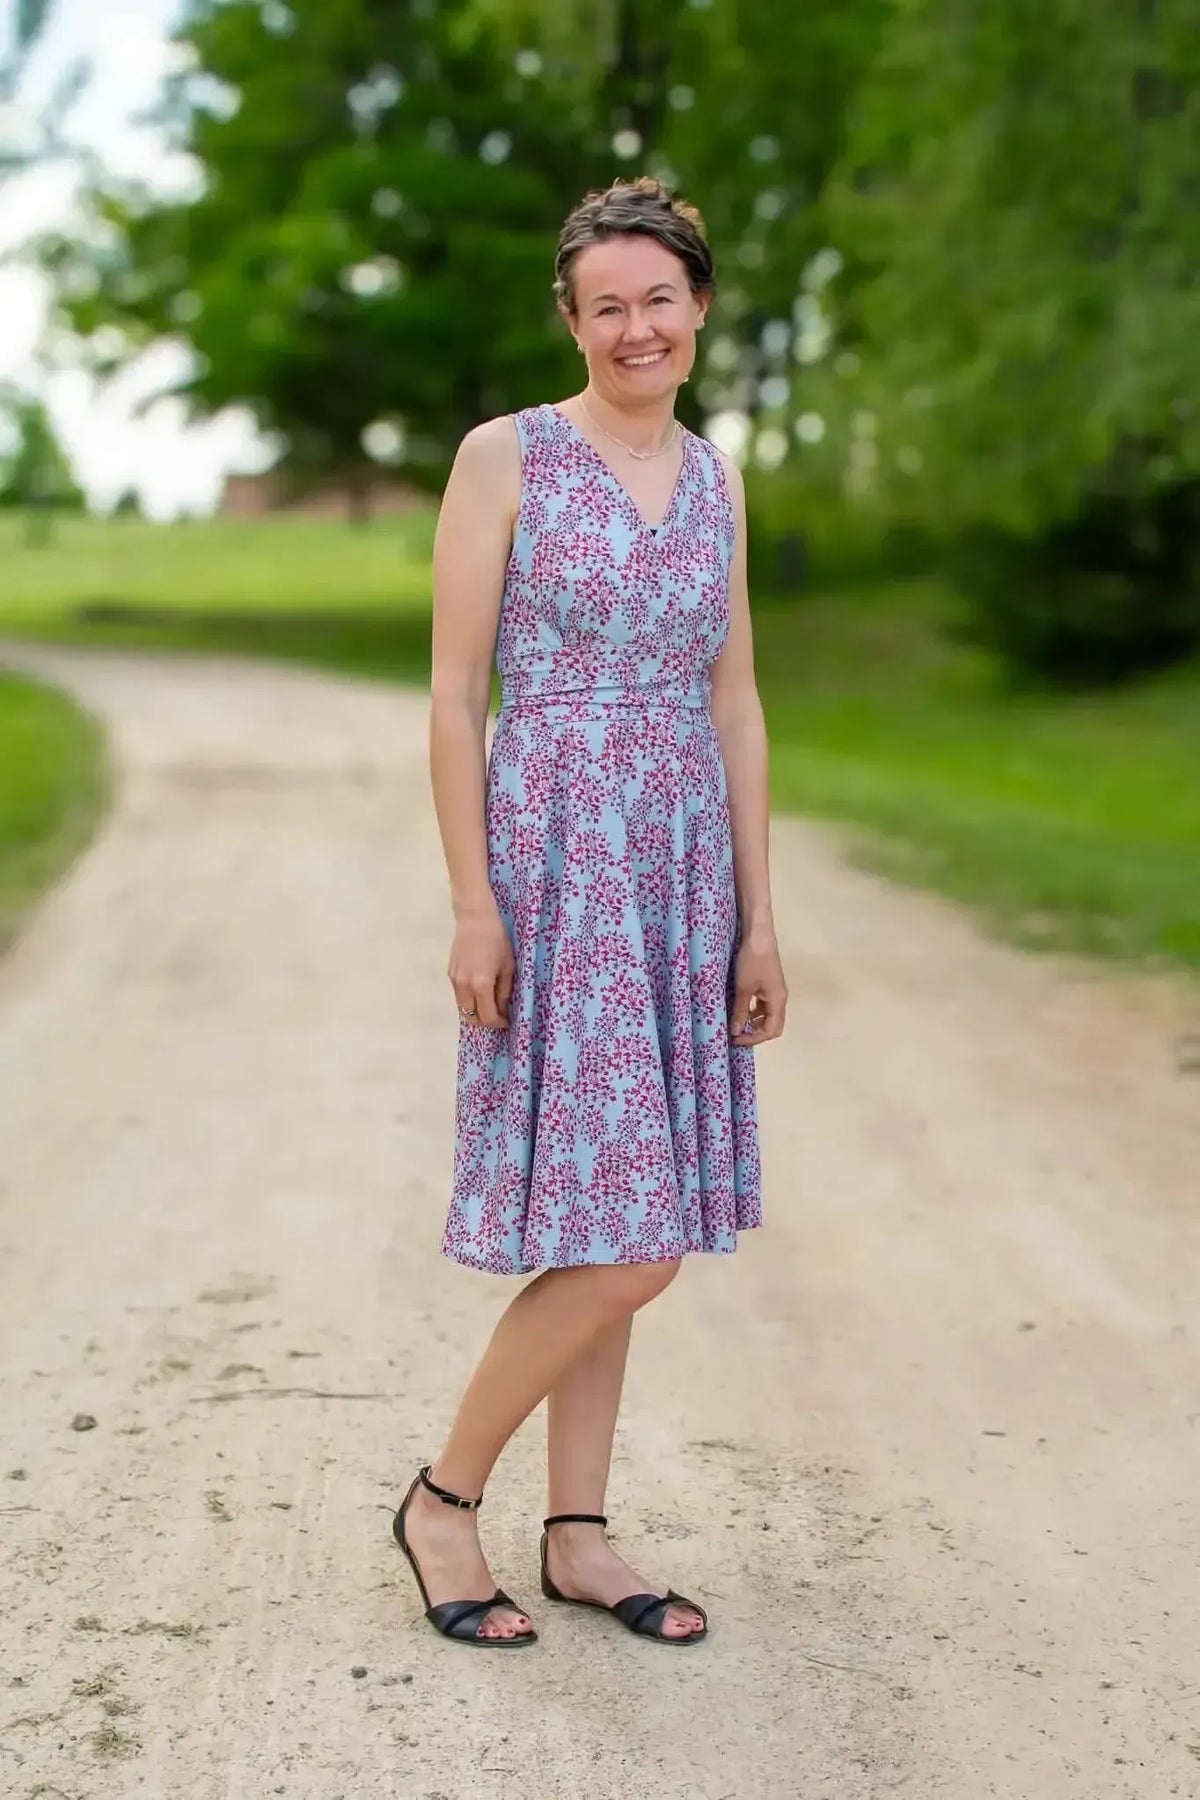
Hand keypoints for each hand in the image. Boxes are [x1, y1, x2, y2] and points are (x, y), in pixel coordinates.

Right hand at [449, 907, 514, 1029]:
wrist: (475, 920)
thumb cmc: (497, 940)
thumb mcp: (508, 967)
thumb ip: (504, 991)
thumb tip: (502, 1009)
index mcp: (481, 985)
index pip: (487, 1016)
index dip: (498, 1023)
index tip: (506, 1022)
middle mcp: (465, 986)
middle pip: (471, 1017)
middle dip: (485, 1022)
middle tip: (497, 1017)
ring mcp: (455, 981)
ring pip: (462, 1008)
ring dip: (475, 1013)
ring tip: (488, 1007)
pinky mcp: (450, 974)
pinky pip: (458, 996)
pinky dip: (468, 1001)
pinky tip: (479, 994)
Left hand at [730, 930, 786, 1044]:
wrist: (758, 935)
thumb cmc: (752, 961)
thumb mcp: (743, 988)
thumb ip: (741, 1011)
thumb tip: (736, 1032)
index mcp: (778, 1001)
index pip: (771, 1031)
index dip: (754, 1039)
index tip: (736, 1039)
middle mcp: (780, 998)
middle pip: (773, 1025)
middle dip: (756, 1033)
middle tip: (737, 1035)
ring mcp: (775, 990)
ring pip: (768, 1015)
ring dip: (754, 1022)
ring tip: (736, 1023)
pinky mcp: (768, 982)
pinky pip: (764, 1004)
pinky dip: (753, 1010)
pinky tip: (740, 1008)